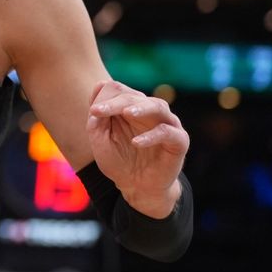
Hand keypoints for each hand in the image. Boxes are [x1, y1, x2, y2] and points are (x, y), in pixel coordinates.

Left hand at [86, 80, 188, 217]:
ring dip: (140, 108)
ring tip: (126, 113)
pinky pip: (169, 132)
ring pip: (157, 106)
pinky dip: (152, 136)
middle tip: (98, 111)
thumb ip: (98, 116)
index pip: (119, 90)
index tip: (93, 112)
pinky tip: (136, 142)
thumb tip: (100, 84)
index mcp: (131, 107)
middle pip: (135, 96)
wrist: (136, 186)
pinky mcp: (178, 141)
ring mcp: (166, 124)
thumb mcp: (101, 139)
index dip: (104, 98)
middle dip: (115, 103)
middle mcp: (150, 111)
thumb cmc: (118, 160)